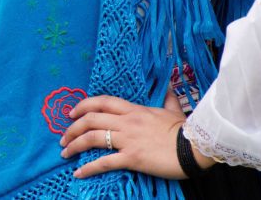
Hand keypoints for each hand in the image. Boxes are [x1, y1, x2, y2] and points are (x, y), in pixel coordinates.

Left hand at [59, 94, 211, 179]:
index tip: (71, 113)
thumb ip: (168, 99)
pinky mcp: (132, 158)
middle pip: (90, 120)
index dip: (83, 106)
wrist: (196, 148)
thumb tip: (169, 88)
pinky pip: (104, 162)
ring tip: (65, 153)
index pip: (102, 102)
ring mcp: (128, 140)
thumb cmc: (186, 131)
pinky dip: (88, 168)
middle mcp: (127, 122)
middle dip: (72, 128)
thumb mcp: (174, 110)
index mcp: (134, 110)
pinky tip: (78, 173)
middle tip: (63, 138)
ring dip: (74, 145)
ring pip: (92, 138)